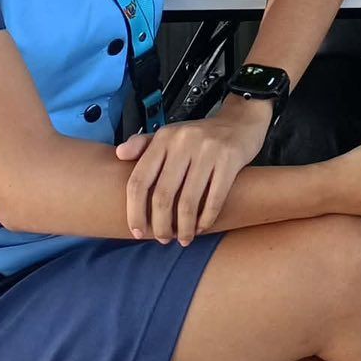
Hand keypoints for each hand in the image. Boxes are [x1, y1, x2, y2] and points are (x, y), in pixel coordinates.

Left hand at [116, 95, 269, 244]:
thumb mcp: (170, 135)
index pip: (140, 181)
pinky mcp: (230, 158)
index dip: (135, 211)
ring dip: (184, 228)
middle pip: (163, 196)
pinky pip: (214, 198)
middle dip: (161, 226)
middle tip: (163, 239)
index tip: (137, 231)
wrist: (241, 120)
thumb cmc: (200, 135)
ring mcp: (208, 149)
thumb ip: (143, 145)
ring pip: (188, 202)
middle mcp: (183, 142)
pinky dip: (206, 219)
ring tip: (183, 238)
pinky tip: (202, 227)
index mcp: (164, 138)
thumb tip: (119, 154)